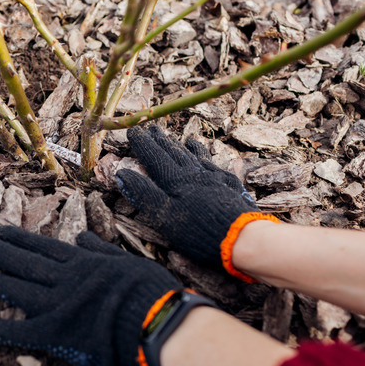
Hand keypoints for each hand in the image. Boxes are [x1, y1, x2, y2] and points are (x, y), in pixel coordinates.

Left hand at [0, 226, 195, 365]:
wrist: (156, 319)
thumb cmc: (150, 291)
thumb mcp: (127, 261)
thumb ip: (101, 251)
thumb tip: (83, 238)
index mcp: (82, 262)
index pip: (44, 247)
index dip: (19, 239)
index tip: (0, 230)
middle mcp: (64, 278)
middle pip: (24, 262)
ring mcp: (56, 303)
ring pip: (16, 287)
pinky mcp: (54, 331)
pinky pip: (18, 331)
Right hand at [115, 126, 277, 281]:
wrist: (242, 237)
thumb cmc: (198, 230)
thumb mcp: (164, 216)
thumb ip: (143, 194)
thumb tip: (122, 173)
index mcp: (176, 181)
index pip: (154, 157)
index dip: (143, 144)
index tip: (133, 131)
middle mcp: (194, 174)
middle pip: (174, 152)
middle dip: (160, 140)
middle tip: (151, 128)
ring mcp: (214, 177)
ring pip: (193, 156)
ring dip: (181, 146)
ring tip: (175, 137)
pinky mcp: (229, 185)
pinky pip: (212, 163)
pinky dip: (203, 155)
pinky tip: (203, 154)